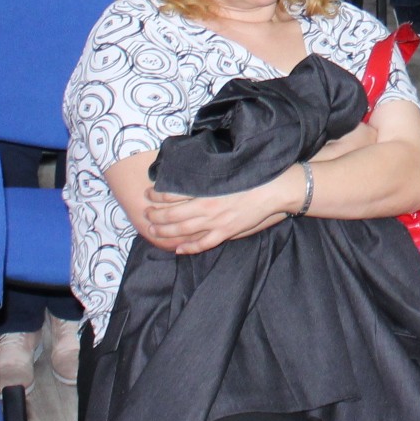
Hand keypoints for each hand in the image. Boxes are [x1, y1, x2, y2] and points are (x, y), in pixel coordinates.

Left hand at [142, 175, 294, 255]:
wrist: (273, 189)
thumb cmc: (251, 175)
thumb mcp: (226, 171)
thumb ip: (207, 176)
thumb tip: (191, 174)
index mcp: (206, 189)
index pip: (174, 193)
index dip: (158, 195)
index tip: (149, 194)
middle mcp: (207, 206)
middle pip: (173, 214)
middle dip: (156, 215)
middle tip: (145, 215)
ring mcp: (216, 221)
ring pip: (183, 230)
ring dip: (165, 232)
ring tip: (153, 231)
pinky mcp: (226, 232)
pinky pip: (203, 243)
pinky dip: (189, 247)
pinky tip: (178, 249)